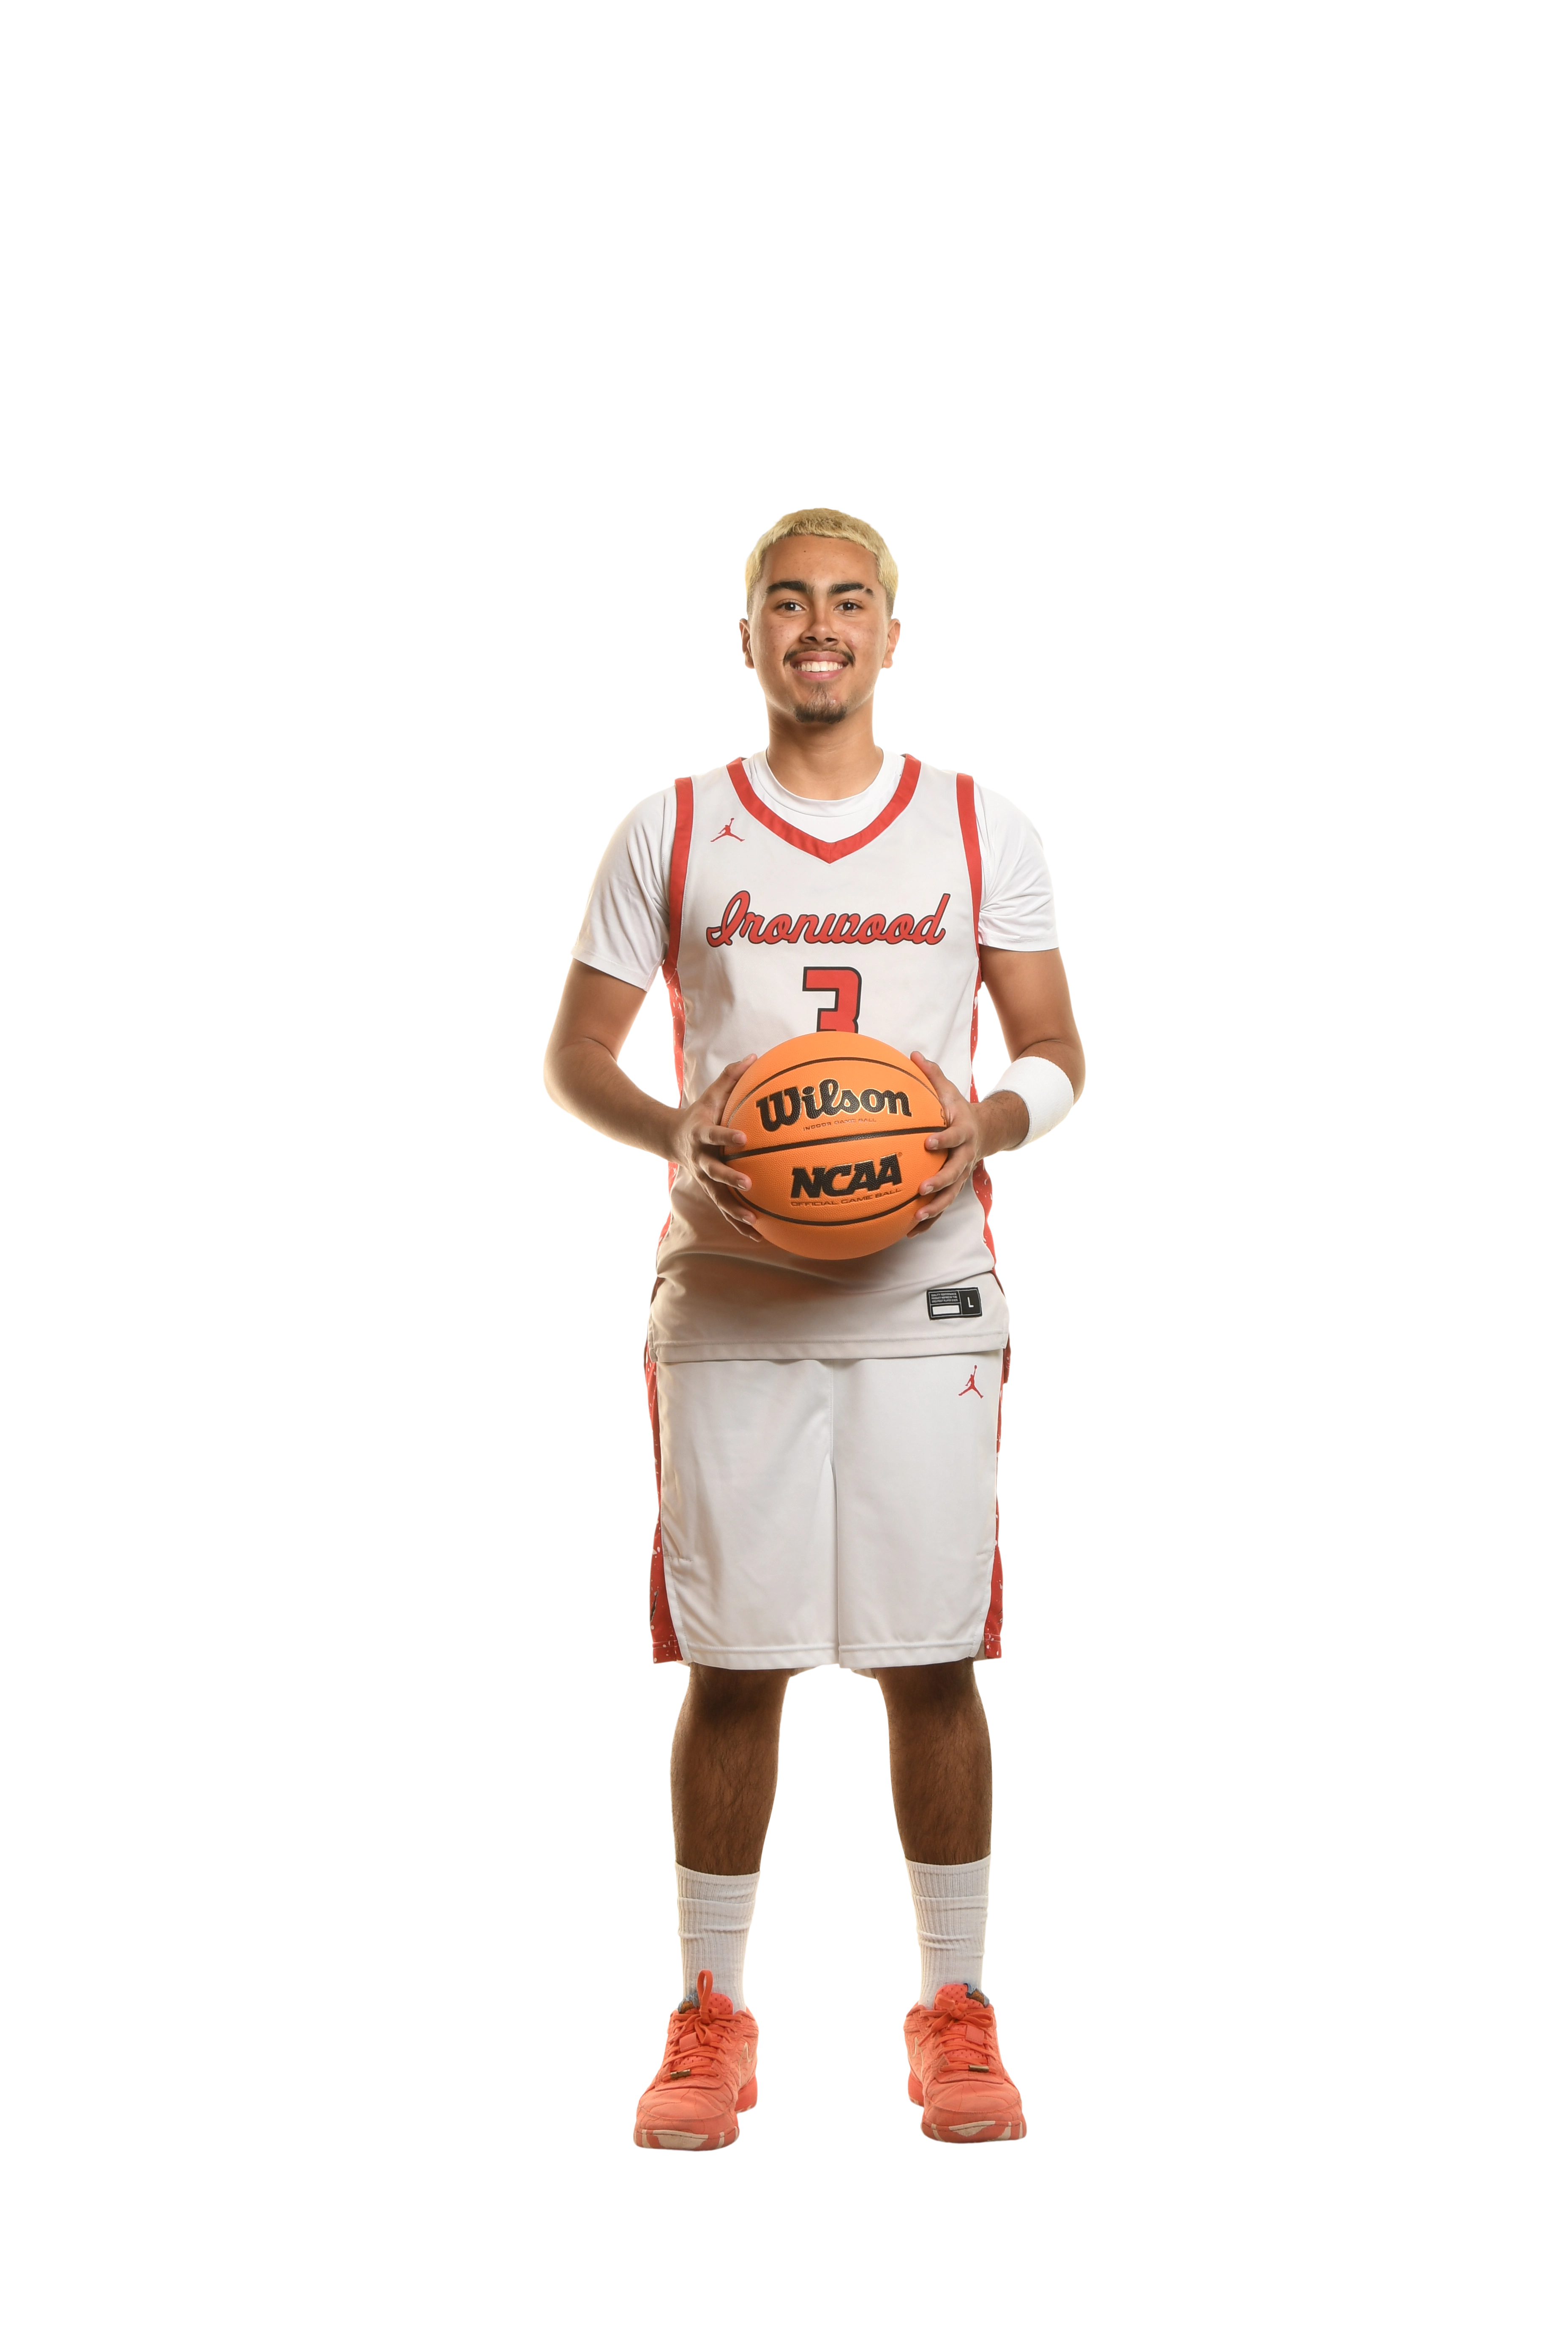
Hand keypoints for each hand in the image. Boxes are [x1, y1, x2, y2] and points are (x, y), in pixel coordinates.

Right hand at [670, 1055, 761, 1240]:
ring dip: (735, 1211)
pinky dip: (739, 1223)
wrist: (671, 1138)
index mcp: (701, 1134)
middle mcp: (700, 1159)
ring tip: (754, 1222)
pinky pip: (725, 1210)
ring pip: (718, 1198)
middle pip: (714, 1171)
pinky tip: (759, 1235)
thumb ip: (731, 1077)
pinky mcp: (709, 1191)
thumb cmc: (700, 1113)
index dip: (726, 1136)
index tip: (744, 1138)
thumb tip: (755, 1056)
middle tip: (749, 1184)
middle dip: (730, 1178)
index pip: (714, 1135)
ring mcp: (703, 1178)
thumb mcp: (712, 1094)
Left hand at [907, 1052, 1023, 1232]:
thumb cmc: (959, 1109)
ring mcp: (961, 1174)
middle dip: (939, 1182)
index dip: (943, 1139)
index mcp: (962, 1131)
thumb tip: (912, 1054)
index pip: (954, 1136)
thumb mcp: (949, 1090)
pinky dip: (929, 1220)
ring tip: (916, 1217)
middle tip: (922, 1188)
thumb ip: (932, 1075)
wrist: (986, 1131)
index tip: (928, 1142)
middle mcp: (964, 1156)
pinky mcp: (955, 1187)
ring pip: (950, 1195)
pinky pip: (942, 1206)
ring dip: (934, 1208)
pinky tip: (909, 1231)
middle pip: (954, 1172)